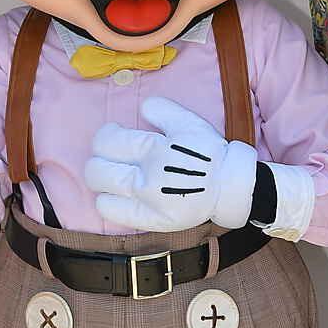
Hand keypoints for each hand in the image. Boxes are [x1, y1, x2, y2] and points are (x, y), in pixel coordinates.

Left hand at [85, 96, 256, 231]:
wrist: (230, 186)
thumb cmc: (209, 153)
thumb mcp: (190, 123)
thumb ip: (163, 109)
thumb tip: (142, 107)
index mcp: (153, 148)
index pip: (107, 141)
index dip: (105, 137)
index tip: (113, 136)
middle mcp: (147, 176)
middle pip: (96, 168)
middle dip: (99, 159)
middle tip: (111, 158)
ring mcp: (148, 201)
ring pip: (101, 189)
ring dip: (101, 180)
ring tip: (113, 176)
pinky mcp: (151, 220)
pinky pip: (112, 213)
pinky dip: (107, 202)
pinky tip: (116, 196)